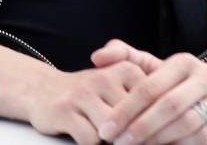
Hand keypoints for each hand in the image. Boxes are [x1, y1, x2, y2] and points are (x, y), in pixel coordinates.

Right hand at [24, 60, 148, 143]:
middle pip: (133, 122)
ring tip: (106, 138)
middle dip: (131, 138)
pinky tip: (87, 138)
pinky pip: (89, 140)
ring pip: (112, 132)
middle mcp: (103, 78)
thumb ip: (143, 104)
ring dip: (111, 142)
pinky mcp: (63, 111)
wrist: (42, 89)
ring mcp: (82, 94)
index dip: (153, 128)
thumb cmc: (89, 94)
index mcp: (126, 69)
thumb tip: (164, 133)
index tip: (151, 136)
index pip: (153, 106)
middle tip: (124, 139)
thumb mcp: (120, 87)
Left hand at [96, 47, 206, 144]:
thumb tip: (96, 57)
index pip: (149, 87)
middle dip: (140, 127)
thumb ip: (124, 57)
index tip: (106, 128)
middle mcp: (204, 78)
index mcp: (182, 63)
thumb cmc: (179, 80)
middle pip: (168, 106)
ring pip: (187, 124)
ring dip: (159, 139)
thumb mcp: (154, 64)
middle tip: (117, 142)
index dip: (126, 109)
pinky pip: (204, 139)